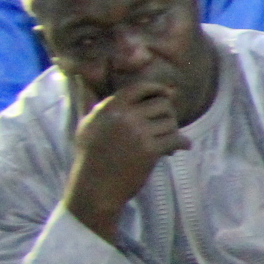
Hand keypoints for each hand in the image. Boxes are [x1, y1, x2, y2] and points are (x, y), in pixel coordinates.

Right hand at [64, 76, 187, 243]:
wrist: (95, 187)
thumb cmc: (90, 156)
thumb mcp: (87, 124)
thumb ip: (90, 101)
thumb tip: (82, 77)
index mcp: (110, 107)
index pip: (141, 87)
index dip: (158, 89)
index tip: (167, 94)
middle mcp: (125, 116)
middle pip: (162, 104)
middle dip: (167, 114)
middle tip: (164, 126)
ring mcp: (138, 133)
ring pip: (171, 122)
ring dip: (172, 131)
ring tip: (165, 141)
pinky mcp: (150, 150)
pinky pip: (176, 139)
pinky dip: (182, 143)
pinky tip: (182, 147)